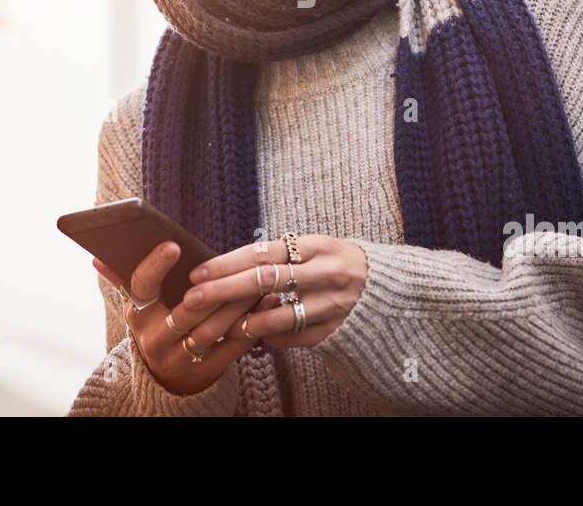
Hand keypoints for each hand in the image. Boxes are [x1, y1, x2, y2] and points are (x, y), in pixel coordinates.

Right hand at [93, 243, 280, 395]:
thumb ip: (127, 280)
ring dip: (240, 304)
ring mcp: (181, 358)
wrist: (167, 380)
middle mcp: (156, 339)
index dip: (155, 266)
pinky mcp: (206, 371)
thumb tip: (97, 258)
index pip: (142, 288)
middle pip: (188, 309)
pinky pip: (233, 347)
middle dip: (217, 286)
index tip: (173, 245)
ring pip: (213, 329)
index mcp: (138, 315)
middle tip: (239, 262)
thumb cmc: (157, 327)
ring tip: (261, 281)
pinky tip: (269, 304)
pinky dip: (253, 325)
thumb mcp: (140, 307)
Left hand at [181, 235, 367, 347]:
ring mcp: (333, 303)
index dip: (227, 263)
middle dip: (224, 290)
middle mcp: (325, 272)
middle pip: (265, 280)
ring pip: (281, 314)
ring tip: (223, 325)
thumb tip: (231, 264)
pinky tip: (257, 335)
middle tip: (193, 298)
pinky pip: (299, 337)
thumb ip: (281, 255)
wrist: (389, 287)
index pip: (263, 253)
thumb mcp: (316, 248)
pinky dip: (275, 336)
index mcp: (316, 246)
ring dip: (248, 321)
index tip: (198, 273)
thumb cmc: (340, 262)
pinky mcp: (339, 328)